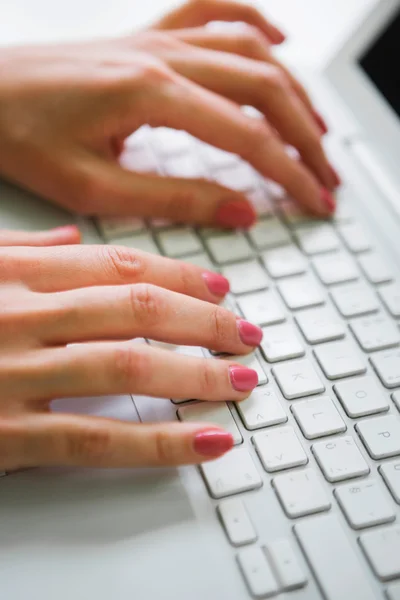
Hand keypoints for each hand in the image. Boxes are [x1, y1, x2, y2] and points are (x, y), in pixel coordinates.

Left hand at [0, 0, 337, 227]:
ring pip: (248, 50)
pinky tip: (277, 39)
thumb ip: (173, 199)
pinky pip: (210, 10)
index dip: (289, 174)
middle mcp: (160, 56)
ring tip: (317, 129)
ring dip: (293, 88)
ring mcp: (154, 40)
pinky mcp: (144, 38)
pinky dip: (252, 21)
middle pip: (263, 88)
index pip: (247, 137)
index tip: (314, 201)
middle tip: (326, 175)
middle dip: (306, 137)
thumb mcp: (93, 188)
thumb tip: (240, 209)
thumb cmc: (18, 137)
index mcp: (149, 94)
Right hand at [0, 227, 261, 470]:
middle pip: (137, 309)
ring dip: (198, 375)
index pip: (117, 267)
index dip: (180, 277)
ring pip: (127, 368)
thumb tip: (72, 238)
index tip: (218, 290)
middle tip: (244, 335)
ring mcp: (13, 374)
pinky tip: (203, 442)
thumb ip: (20, 250)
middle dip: (205, 322)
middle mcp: (18, 316)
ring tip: (240, 382)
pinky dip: (159, 442)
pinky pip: (95, 439)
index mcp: (13, 273)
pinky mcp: (5, 434)